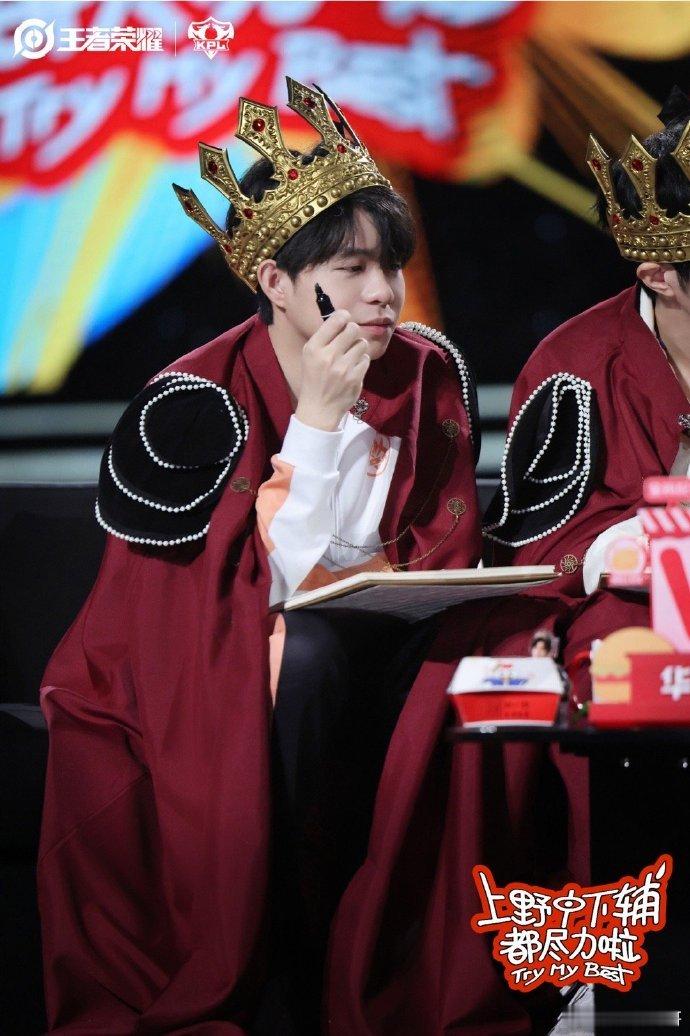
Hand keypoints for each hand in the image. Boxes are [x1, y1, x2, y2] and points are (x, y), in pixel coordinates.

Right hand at [295, 310, 369, 430]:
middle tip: (349, 339)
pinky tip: (353, 368)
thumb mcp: (309, 356)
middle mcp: (328, 356)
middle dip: (352, 331)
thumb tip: (343, 317)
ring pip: (362, 344)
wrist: (319, 408)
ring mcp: (343, 368)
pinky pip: (366, 359)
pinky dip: (361, 362)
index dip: (344, 316)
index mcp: (314, 348)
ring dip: (358, 347)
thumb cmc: (314, 379)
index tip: (344, 320)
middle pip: (353, 329)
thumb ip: (324, 337)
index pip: (336, 320)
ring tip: (350, 355)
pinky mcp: (356, 378)